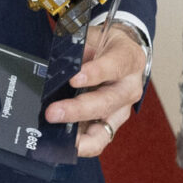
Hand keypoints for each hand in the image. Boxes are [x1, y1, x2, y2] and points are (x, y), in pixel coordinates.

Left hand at [47, 22, 147, 156]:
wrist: (122, 55)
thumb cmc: (106, 46)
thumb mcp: (94, 36)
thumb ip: (79, 50)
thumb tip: (59, 68)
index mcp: (128, 59)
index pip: (115, 66)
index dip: (96, 73)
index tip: (74, 78)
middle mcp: (129, 88)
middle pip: (107, 102)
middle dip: (78, 110)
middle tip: (53, 112)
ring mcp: (122, 109)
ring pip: (104, 128)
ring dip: (79, 135)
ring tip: (57, 136)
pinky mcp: (111, 124)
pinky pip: (98, 140)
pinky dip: (81, 145)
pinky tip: (63, 144)